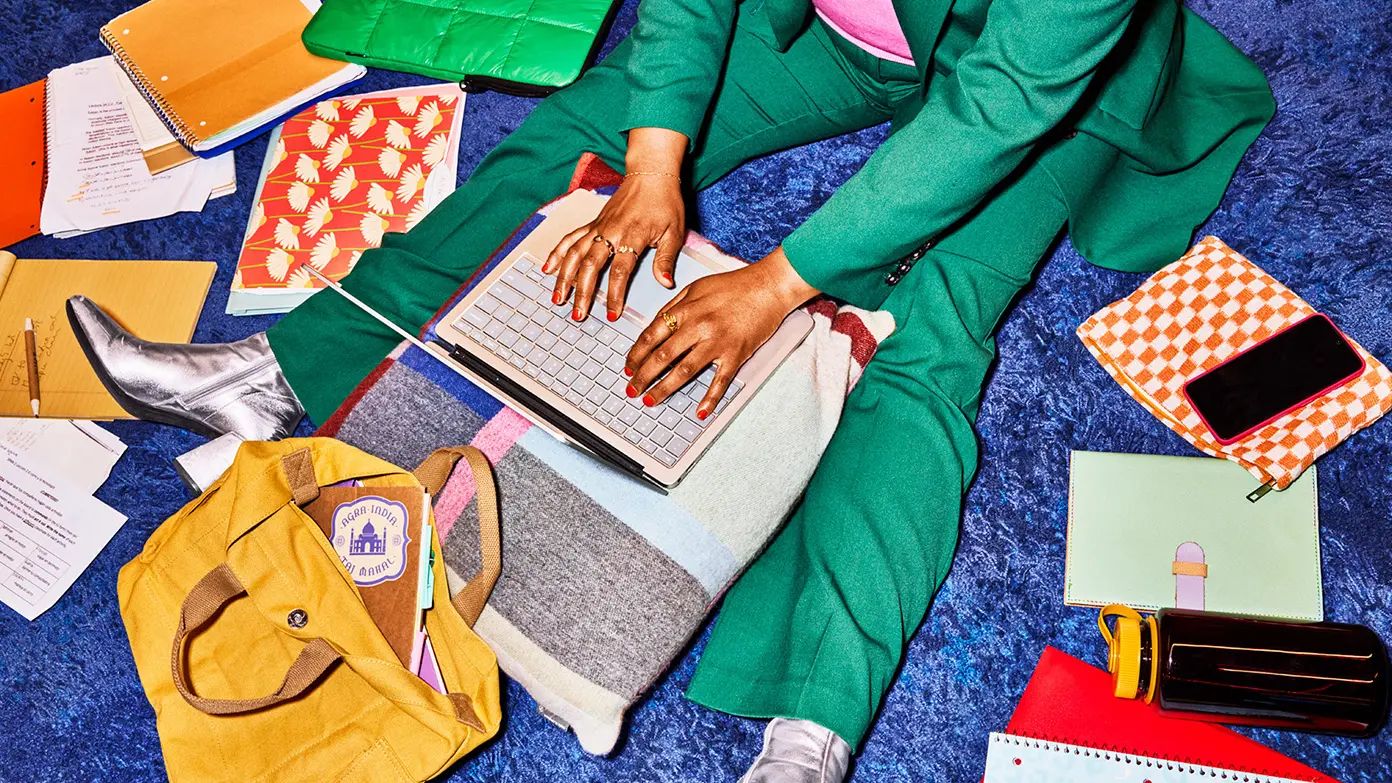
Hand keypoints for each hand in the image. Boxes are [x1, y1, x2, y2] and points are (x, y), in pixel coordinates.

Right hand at [546, 127, 687, 322]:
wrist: (651, 174)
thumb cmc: (665, 203)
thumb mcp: (674, 232)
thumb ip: (667, 259)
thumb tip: (665, 284)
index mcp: (633, 236)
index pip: (620, 271)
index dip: (614, 295)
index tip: (612, 314)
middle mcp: (610, 232)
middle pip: (590, 265)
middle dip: (582, 292)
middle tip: (579, 315)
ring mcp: (598, 227)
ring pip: (575, 254)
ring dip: (564, 278)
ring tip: (558, 299)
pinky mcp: (593, 223)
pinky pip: (570, 239)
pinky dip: (557, 253)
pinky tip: (547, 269)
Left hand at [623, 248, 817, 419]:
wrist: (769, 285)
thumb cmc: (735, 285)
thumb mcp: (697, 287)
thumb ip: (674, 306)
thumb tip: (655, 325)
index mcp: (685, 309)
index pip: (651, 336)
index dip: (635, 355)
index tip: (628, 368)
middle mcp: (698, 327)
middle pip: (661, 357)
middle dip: (642, 377)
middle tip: (631, 390)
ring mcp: (717, 342)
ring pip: (683, 372)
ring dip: (663, 389)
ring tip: (650, 400)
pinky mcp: (736, 354)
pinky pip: (720, 381)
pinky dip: (710, 399)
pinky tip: (700, 411)